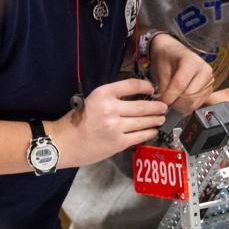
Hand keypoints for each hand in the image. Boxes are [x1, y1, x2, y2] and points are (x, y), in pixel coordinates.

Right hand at [51, 79, 167, 165]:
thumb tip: (135, 97)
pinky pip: (140, 136)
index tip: (152, 90)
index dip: (146, 86)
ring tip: (161, 118)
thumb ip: (111, 98)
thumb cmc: (77, 120)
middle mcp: (110, 108)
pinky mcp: (118, 142)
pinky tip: (153, 130)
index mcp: (103, 94)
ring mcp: (115, 127)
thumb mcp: (92, 100)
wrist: (64, 143)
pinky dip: (149, 132)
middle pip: (142, 106)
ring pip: (144, 121)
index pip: (132, 85)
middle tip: (164, 107)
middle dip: (157, 107)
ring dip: (155, 120)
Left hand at [150, 33, 213, 113]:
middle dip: (175, 103)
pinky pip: (198, 104)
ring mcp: (209, 80)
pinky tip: (180, 99)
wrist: (173, 53)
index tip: (161, 101)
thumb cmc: (166, 59)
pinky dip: (187, 106)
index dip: (169, 96)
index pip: (180, 84)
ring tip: (172, 100)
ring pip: (194, 103)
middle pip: (190, 96)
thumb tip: (165, 104)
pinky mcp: (210, 89)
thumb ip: (164, 88)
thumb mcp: (161, 70)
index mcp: (192, 61)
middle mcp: (205, 70)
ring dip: (181, 106)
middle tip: (165, 101)